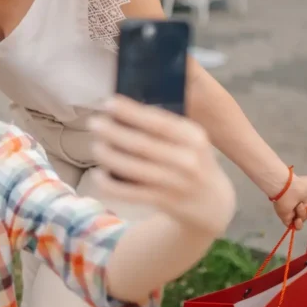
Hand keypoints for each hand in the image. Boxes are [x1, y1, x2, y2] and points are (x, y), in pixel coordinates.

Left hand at [90, 96, 235, 236]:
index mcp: (193, 137)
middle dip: (113, 132)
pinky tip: (98, 174)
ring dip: (109, 156)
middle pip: (142, 144)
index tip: (108, 103)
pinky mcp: (165, 202)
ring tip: (95, 146)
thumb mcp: (191, 139)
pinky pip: (131, 193)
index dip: (131, 112)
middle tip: (93, 123)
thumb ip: (167, 126)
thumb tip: (125, 108)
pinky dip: (110, 184)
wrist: (213, 203)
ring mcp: (176, 183)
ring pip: (133, 168)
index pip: (158, 121)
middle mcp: (187, 159)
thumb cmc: (194, 161)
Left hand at [272, 172, 306, 229]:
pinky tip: (297, 219)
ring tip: (299, 206)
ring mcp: (291, 212)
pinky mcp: (284, 218)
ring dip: (303, 214)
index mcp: (305, 198)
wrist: (287, 188)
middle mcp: (298, 205)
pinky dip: (297, 224)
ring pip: (302, 220)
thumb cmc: (303, 184)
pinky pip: (292, 226)